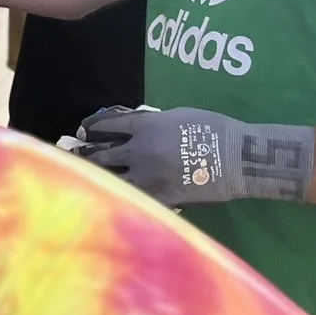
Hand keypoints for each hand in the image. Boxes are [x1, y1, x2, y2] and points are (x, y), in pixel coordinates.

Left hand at [72, 106, 315, 206]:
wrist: (239, 158)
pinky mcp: (160, 197)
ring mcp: (148, 176)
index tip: (85, 131)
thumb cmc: (215, 130)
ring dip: (99, 180)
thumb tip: (135, 129)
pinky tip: (112, 199)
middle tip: (76, 159)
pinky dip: (122, 197)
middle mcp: (139, 150)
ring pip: (111, 180)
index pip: (108, 125)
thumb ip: (153, 122)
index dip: (93, 128)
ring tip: (86, 181)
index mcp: (146, 126)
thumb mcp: (180, 115)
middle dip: (88, 157)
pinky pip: (133, 198)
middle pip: (102, 155)